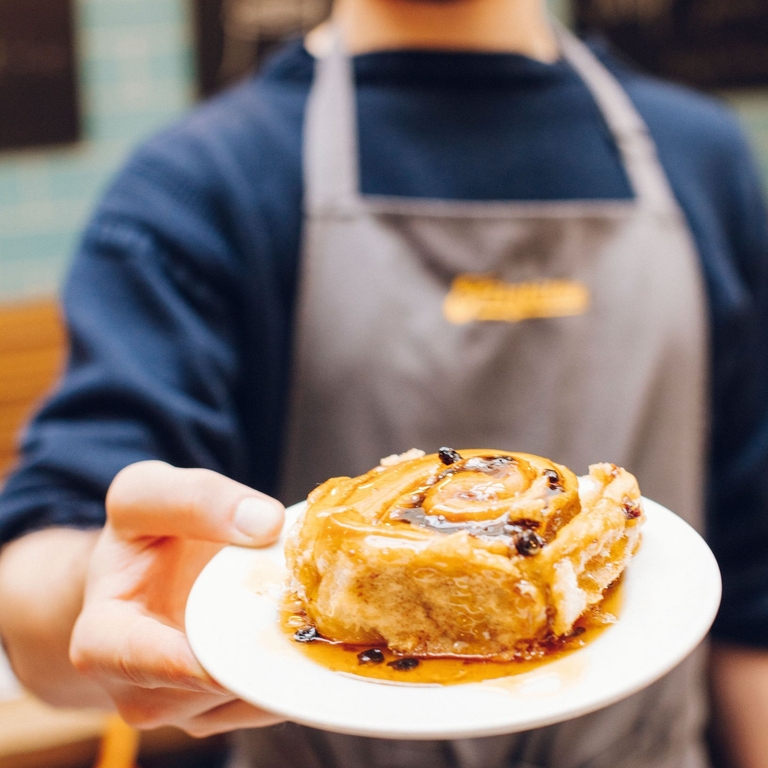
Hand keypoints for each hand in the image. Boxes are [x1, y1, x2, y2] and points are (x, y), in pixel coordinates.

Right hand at [70, 461, 285, 736]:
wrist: (152, 574)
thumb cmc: (142, 537)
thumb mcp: (148, 493)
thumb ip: (195, 498)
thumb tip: (265, 522)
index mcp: (102, 638)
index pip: (129, 658)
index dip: (175, 658)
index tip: (223, 645)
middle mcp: (139, 689)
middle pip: (202, 686)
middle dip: (252, 651)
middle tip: (301, 616)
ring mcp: (185, 709)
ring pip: (244, 699)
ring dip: (282, 659)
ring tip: (311, 612)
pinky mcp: (224, 710)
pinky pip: (268, 703)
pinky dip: (294, 669)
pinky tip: (311, 630)